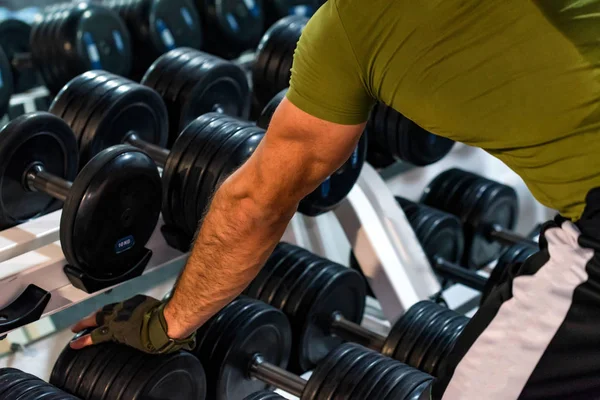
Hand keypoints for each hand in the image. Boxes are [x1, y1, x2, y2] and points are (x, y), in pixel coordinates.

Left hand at [70, 294, 195, 353]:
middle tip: (84, 321)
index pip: (120, 307)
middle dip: (94, 316)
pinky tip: (76, 343)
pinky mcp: (115, 331)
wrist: (168, 322)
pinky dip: (85, 339)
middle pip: (106, 310)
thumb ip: (161, 312)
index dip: (111, 312)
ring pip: (97, 320)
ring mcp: (119, 318)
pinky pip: (96, 336)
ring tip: (76, 329)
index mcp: (137, 302)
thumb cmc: (171, 316)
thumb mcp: (165, 309)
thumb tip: (168, 316)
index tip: (108, 315)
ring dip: (85, 324)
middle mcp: (126, 307)